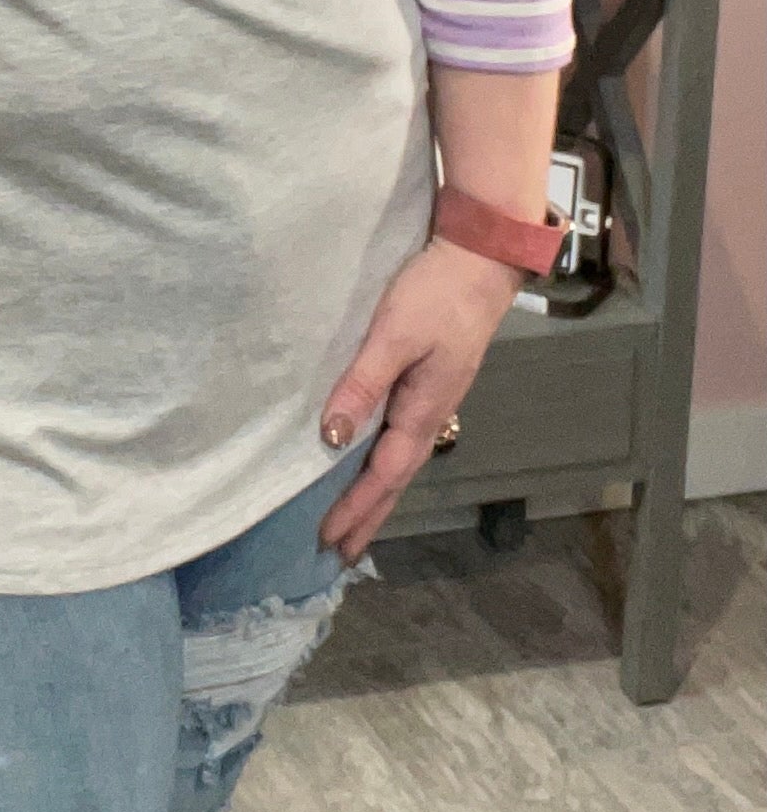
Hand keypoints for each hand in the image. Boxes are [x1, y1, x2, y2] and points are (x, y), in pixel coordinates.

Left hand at [316, 237, 520, 564]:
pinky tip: (371, 459)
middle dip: (369, 515)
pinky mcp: (430, 381)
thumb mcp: (393, 335)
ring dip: (376, 493)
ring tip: (352, 520)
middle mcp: (431, 413)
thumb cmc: (436, 294)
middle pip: (397, 478)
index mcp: (423, 409)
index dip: (357, 507)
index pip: (385, 474)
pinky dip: (384, 462)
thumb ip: (363, 384)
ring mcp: (434, 398)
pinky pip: (402, 437)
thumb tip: (334, 437)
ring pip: (400, 460)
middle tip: (340, 552)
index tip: (330, 539)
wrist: (481, 259)